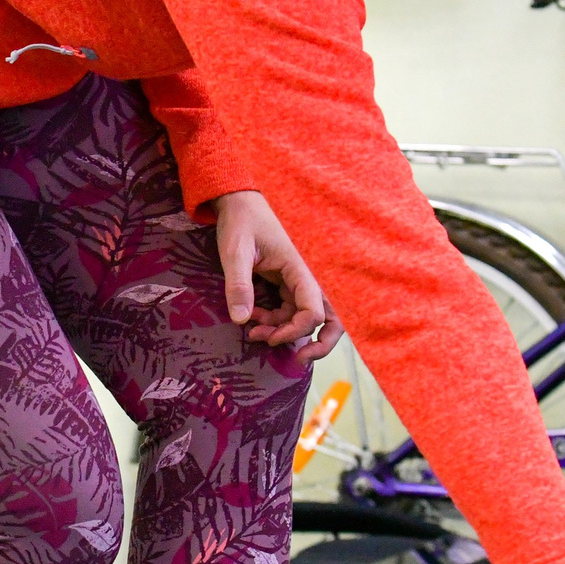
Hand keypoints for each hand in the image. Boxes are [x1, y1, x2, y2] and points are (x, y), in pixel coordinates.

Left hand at [211, 191, 343, 362]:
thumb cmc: (240, 222)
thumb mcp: (235, 251)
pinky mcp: (286, 283)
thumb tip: (241, 320)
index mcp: (300, 268)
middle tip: (298, 360)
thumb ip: (238, 284)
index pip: (314, 310)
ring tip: (254, 333)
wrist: (238, 203)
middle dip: (318, 343)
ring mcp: (297, 281)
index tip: (272, 339)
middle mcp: (305, 277)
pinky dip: (274, 321)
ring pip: (303, 318)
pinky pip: (289, 310)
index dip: (298, 330)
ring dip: (283, 332)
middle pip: (329, 318)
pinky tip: (252, 320)